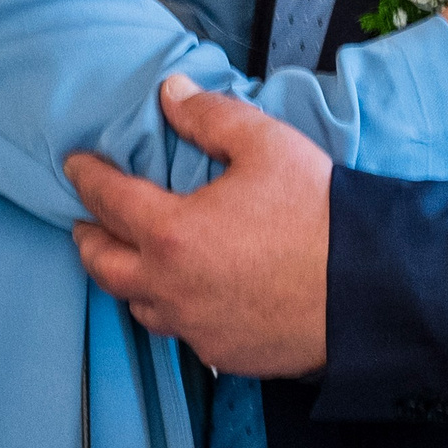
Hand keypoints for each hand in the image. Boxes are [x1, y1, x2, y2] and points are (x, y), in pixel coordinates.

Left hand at [68, 76, 331, 374]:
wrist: (371, 291)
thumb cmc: (319, 215)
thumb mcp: (266, 145)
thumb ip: (209, 116)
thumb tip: (171, 92)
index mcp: (171, 233)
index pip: (107, 200)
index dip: (86, 177)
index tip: (76, 165)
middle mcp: (170, 288)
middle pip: (103, 266)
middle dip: (89, 239)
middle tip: (87, 222)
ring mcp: (195, 327)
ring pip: (139, 305)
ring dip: (129, 279)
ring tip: (134, 259)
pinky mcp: (223, 354)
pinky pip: (183, 331)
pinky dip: (175, 309)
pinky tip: (189, 295)